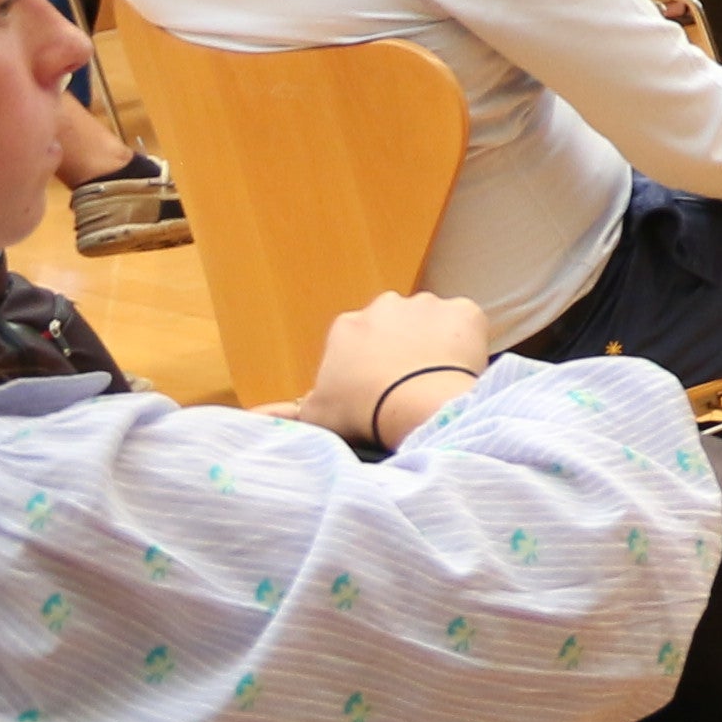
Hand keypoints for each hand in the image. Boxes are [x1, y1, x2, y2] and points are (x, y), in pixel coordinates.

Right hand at [283, 292, 494, 445]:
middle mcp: (386, 305)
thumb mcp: (315, 414)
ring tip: (435, 380)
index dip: (368, 367)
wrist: (414, 403)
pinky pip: (467, 325)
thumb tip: (254, 417)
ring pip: (432, 324)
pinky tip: (461, 369)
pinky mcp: (465, 310)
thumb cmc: (360, 410)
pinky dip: (467, 344)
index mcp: (348, 325)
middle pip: (395, 327)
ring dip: (435, 346)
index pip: (358, 342)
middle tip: (407, 385)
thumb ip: (288, 411)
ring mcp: (428, 304)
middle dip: (401, 349)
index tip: (376, 390)